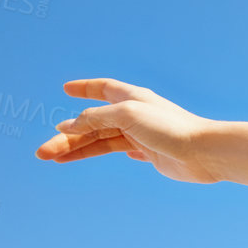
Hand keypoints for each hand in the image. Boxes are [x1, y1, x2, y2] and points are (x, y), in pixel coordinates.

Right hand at [34, 77, 222, 183]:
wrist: (205, 152)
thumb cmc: (170, 128)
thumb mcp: (126, 116)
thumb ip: (95, 119)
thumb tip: (67, 126)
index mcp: (132, 98)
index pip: (103, 88)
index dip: (84, 88)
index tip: (66, 89)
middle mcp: (136, 114)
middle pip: (93, 123)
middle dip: (67, 136)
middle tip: (42, 153)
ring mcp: (142, 134)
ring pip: (102, 140)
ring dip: (77, 149)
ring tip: (51, 159)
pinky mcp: (150, 153)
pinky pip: (119, 150)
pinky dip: (102, 152)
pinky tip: (89, 155)